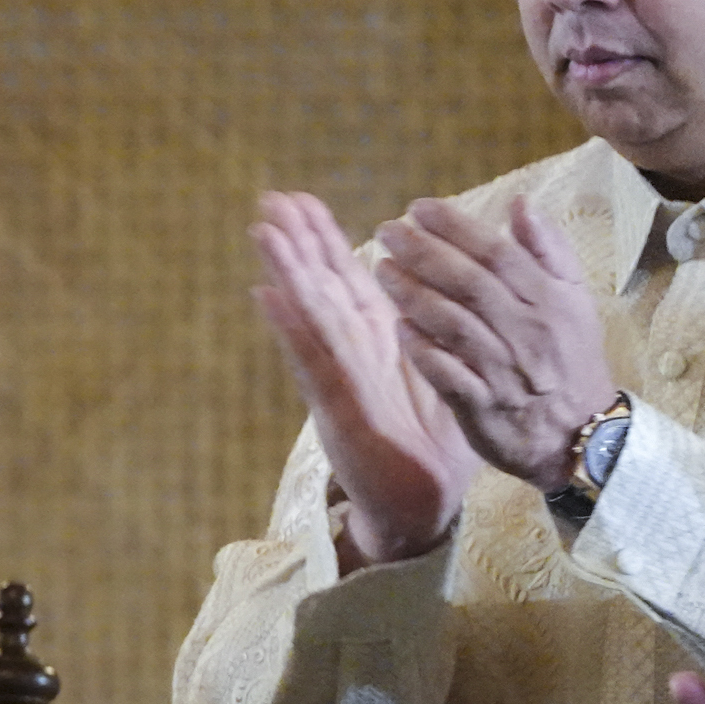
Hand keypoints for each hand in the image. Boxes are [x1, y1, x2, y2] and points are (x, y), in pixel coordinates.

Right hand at [249, 192, 477, 565]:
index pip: (345, 278)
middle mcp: (350, 353)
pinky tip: (270, 296)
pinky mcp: (336, 410)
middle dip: (296, 242)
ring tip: (262, 232)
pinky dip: (291, 328)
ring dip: (285, 271)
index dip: (322, 238)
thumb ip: (432, 328)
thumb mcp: (441, 371)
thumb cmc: (432, 443)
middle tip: (270, 198)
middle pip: (319, 286)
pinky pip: (313, 362)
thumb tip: (431, 286)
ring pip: (309, 314)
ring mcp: (338, 380)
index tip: (301, 200)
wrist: (423, 505)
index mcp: (376, 340)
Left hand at [373, 195, 619, 486]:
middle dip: (425, 253)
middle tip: (387, 231)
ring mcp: (503, 370)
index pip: (498, 253)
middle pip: (470, 283)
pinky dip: (423, 350)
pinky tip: (398, 327)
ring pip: (454, 325)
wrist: (582, 435)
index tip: (419, 207)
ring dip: (413, 295)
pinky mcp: (482, 407)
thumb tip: (520, 204)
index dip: (456, 227)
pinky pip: (447, 375)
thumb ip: (548, 251)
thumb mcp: (575, 300)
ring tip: (381, 269)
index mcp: (550, 300)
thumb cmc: (568, 358)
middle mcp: (527, 331)